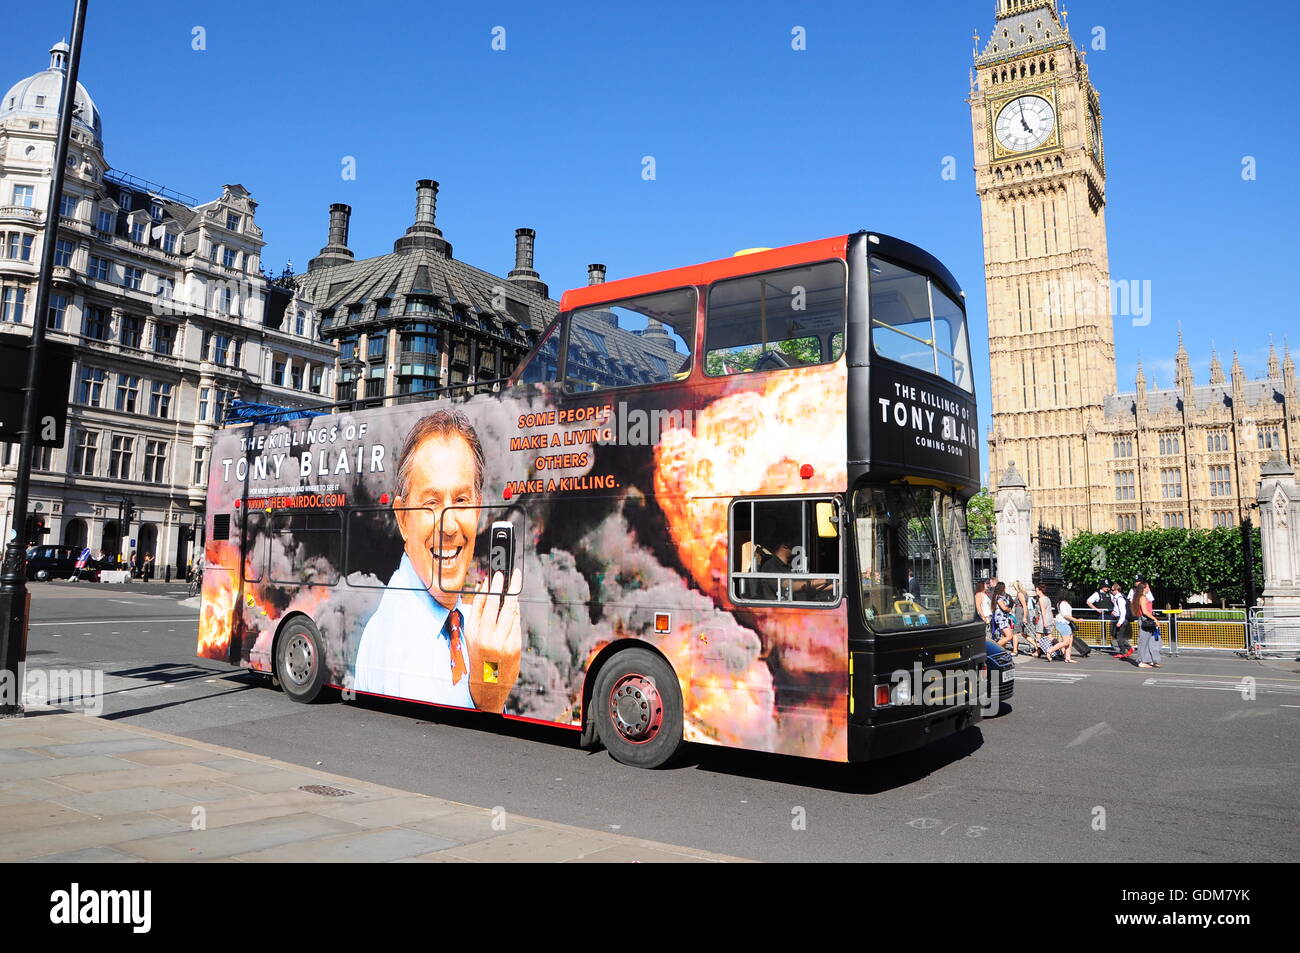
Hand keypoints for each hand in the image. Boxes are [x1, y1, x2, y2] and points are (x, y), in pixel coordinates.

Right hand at [464, 568, 521, 712]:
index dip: (492, 587)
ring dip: (514, 598)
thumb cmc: (478, 656)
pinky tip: (513, 609)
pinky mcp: (516, 647)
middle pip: (502, 605)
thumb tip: (485, 587)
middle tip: (514, 574)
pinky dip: (516, 614)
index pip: (484, 603)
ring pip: (512, 613)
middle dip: (508, 587)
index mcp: (474, 632)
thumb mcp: (471, 634)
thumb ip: (477, 611)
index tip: (497, 575)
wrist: (488, 685)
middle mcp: (489, 637)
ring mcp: (504, 642)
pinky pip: (517, 624)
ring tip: (514, 587)